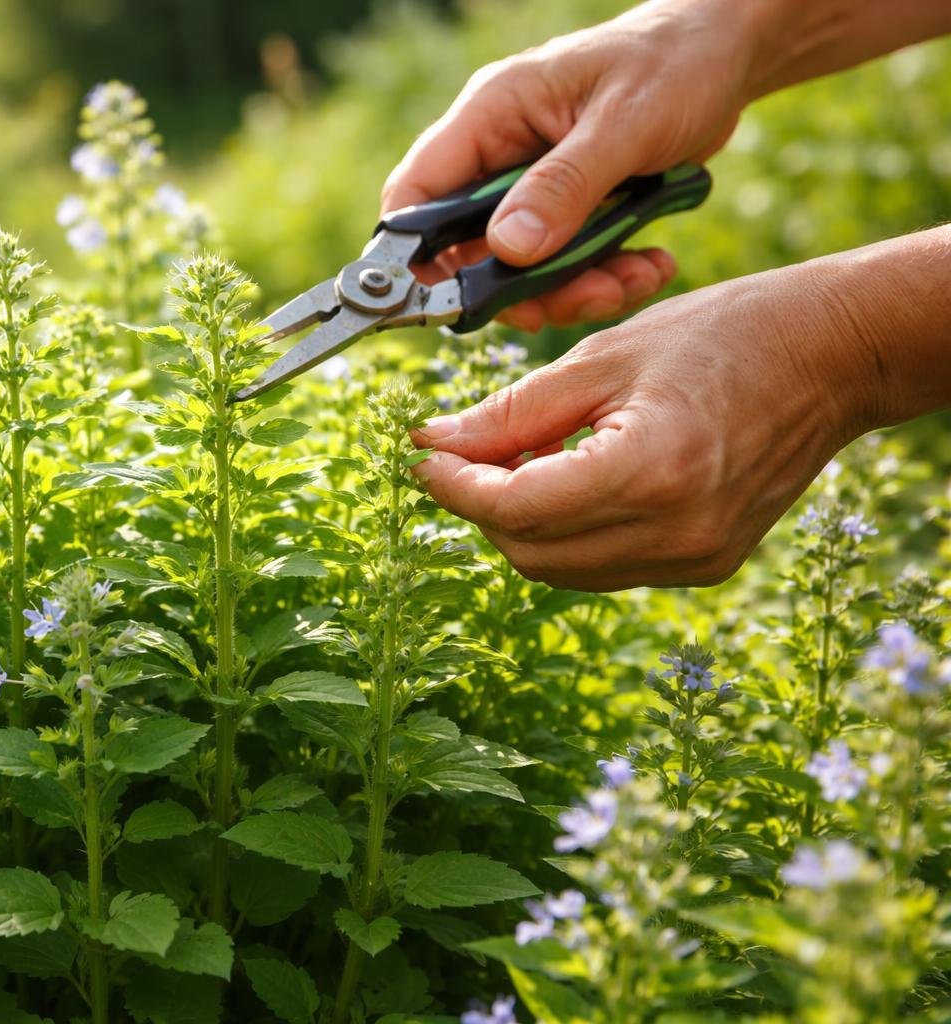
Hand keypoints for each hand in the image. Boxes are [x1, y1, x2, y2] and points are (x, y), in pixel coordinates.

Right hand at [382, 0, 762, 329]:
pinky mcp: (567, 210)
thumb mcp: (625, 123)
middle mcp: (498, 155)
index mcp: (489, 115)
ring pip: (519, 268)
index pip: (416, 194)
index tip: (444, 303)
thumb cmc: (675, 64)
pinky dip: (603, 278)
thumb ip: (565, 186)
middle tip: (580, 298)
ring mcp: (531, 186)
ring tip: (632, 280)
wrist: (728, 56)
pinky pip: (564, 265)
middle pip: (468, 249)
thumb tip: (507, 250)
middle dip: (521, 288)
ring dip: (572, 289)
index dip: (412, 255)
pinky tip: (648, 266)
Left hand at [407, 260, 884, 590]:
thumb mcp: (601, 357)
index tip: (422, 454)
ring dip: (518, 520)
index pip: (513, 509)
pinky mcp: (705, 565)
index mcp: (650, 472)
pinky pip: (602, 565)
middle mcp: (675, 533)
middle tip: (462, 450)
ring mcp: (694, 559)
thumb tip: (433, 444)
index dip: (454, 485)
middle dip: (479, 503)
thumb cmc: (722, 335)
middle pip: (527, 550)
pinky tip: (569, 474)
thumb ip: (510, 410)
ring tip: (521, 454)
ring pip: (558, 568)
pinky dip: (565, 529)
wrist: (831, 356)